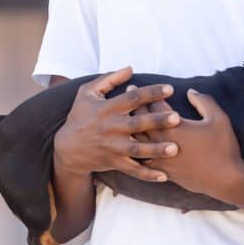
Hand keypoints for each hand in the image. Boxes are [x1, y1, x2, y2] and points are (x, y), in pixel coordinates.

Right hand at [54, 67, 180, 181]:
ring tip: (174, 148)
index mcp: (108, 109)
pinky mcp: (114, 163)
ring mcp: (113, 147)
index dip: (151, 93)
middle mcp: (112, 128)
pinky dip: (147, 174)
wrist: (66, 148)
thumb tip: (130, 68)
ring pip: (138, 149)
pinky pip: (133, 170)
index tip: (170, 88)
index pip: (133, 98)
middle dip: (158, 121)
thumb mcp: (87, 93)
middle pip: (138, 124)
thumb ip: (109, 79)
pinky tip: (164, 176)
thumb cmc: (80, 116)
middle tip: (177, 118)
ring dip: (157, 150)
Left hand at [131, 89, 243, 197]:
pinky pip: (141, 160)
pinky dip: (134, 151)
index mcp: (175, 128)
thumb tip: (190, 91)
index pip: (155, 107)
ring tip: (123, 120)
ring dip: (130, 129)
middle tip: (123, 99)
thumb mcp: (218, 118)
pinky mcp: (163, 172)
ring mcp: (161, 159)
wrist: (224, 180)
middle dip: (132, 108)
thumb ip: (204, 102)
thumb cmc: (223, 147)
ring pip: (138, 142)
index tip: (134, 86)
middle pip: (141, 122)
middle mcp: (164, 143)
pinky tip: (130, 147)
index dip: (145, 95)